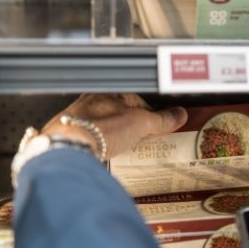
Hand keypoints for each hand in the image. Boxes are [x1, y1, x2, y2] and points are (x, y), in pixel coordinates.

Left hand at [41, 94, 187, 158]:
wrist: (69, 150)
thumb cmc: (100, 129)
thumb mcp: (141, 123)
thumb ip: (162, 120)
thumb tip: (179, 115)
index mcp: (109, 92)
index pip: (138, 100)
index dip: (152, 115)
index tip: (160, 127)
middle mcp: (91, 102)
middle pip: (121, 113)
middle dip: (134, 126)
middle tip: (146, 140)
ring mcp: (80, 119)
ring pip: (106, 126)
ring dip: (118, 136)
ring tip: (129, 150)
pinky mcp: (72, 136)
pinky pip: (94, 139)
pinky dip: (104, 146)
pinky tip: (109, 155)